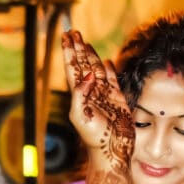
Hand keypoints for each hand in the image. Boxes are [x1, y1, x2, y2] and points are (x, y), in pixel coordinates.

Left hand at [62, 30, 135, 183]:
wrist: (113, 151)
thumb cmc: (94, 138)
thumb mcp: (81, 117)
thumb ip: (81, 95)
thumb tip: (88, 75)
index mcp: (79, 95)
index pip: (73, 68)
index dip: (69, 52)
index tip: (65, 37)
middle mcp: (90, 93)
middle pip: (83, 65)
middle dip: (78, 49)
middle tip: (72, 32)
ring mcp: (104, 95)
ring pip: (96, 69)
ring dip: (91, 56)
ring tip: (85, 42)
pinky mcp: (118, 100)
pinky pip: (113, 80)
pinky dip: (109, 69)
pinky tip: (106, 61)